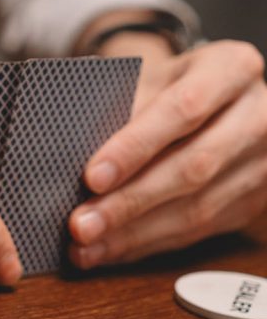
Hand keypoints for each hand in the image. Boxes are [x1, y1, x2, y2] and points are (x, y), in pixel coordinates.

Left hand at [69, 40, 266, 267]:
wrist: (217, 102)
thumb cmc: (169, 87)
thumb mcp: (150, 79)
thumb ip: (120, 109)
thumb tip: (70, 157)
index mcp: (232, 68)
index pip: (184, 108)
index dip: (136, 146)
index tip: (92, 177)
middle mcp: (259, 115)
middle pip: (193, 166)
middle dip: (130, 202)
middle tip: (80, 225)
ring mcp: (264, 163)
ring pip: (198, 208)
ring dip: (134, 234)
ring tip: (86, 246)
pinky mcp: (256, 202)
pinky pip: (199, 231)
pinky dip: (148, 243)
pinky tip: (109, 250)